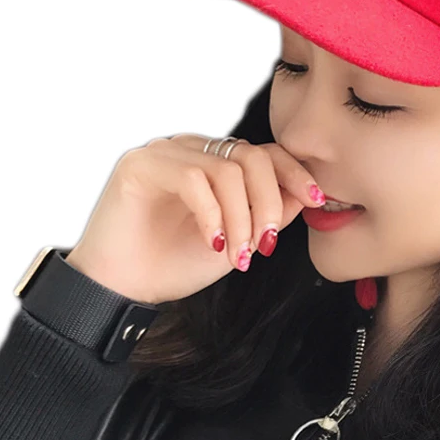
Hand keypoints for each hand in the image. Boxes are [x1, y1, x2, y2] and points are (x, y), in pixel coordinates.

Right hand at [63, 133, 325, 303]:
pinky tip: (213, 243)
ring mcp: (165, 152)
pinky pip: (193, 178)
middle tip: (264, 246)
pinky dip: (212, 215)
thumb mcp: (237, 239)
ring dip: (241, 218)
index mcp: (215, 162)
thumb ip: (268, 214)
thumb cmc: (174, 264)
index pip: (266, 152)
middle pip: (253, 156)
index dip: (296, 174)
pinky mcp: (140, 165)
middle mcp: (191, 149)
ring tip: (237, 255)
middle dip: (269, 204)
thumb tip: (304, 195)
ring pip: (227, 169)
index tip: (317, 201)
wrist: (122, 290)